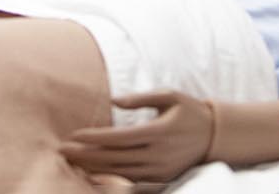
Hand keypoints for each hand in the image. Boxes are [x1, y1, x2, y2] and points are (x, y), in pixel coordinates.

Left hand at [59, 91, 214, 182]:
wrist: (216, 136)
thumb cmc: (190, 111)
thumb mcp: (169, 96)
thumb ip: (141, 98)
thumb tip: (114, 101)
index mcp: (158, 132)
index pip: (118, 138)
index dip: (94, 138)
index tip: (74, 135)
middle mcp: (157, 154)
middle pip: (114, 158)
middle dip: (86, 155)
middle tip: (62, 151)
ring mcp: (159, 170)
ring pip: (120, 172)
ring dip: (94, 168)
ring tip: (72, 162)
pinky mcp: (161, 179)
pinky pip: (131, 181)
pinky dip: (111, 179)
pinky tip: (94, 175)